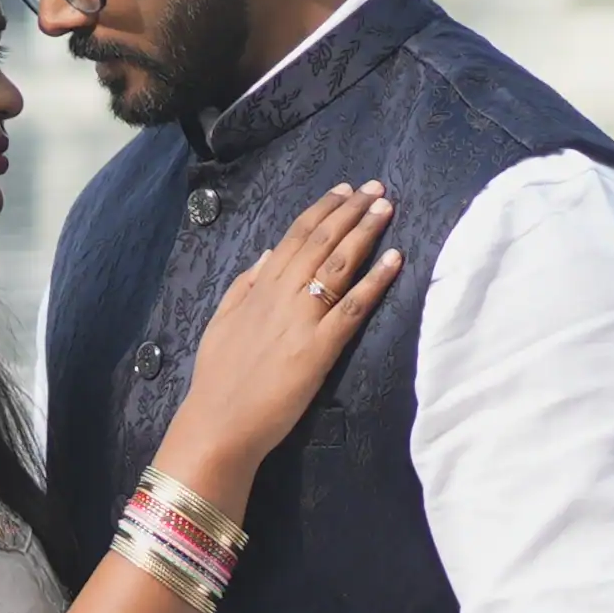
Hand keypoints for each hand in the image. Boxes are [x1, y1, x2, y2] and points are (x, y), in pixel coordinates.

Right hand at [167, 182, 398, 496]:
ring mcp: (302, 319)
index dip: (323, 210)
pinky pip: (353, 307)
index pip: (296, 236)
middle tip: (376, 188)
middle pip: (321, 241)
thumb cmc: (218, 379)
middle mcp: (282, 295)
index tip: (344, 191)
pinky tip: (395, 259)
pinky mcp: (320, 348)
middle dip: (351, 210)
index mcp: (260, 288)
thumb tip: (269, 254)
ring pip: (338, 264)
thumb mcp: (221, 322)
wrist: (219, 424)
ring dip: (365, 232)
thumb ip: (245, 286)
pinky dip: (375, 280)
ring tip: (386, 208)